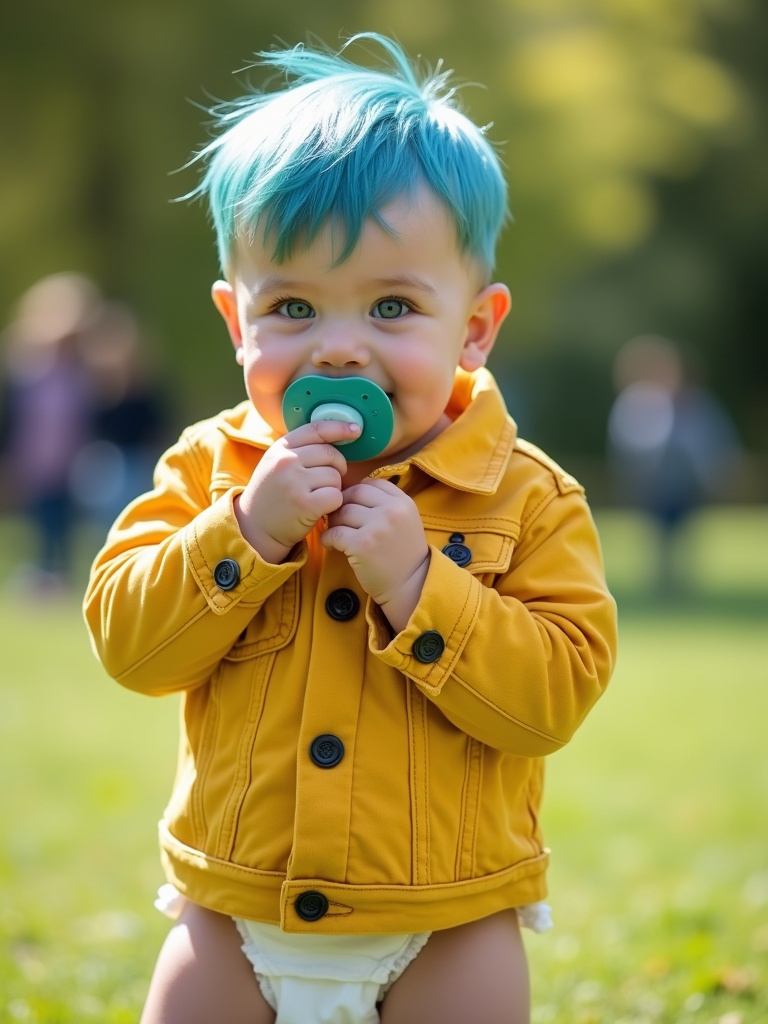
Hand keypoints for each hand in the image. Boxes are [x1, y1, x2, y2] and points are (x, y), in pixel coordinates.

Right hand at [234, 419, 358, 563]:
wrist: (255, 528)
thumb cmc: (272, 495)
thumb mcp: (277, 464)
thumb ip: (300, 450)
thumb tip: (338, 434)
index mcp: (280, 448)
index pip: (317, 429)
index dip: (339, 427)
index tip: (356, 429)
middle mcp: (286, 461)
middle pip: (331, 454)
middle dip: (337, 468)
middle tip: (325, 482)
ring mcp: (294, 482)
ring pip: (335, 476)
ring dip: (333, 488)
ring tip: (316, 497)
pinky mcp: (304, 504)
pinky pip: (336, 496)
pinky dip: (333, 504)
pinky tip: (320, 508)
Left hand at [321, 479, 429, 631]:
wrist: (410, 584)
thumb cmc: (403, 554)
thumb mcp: (405, 521)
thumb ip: (386, 504)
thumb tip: (352, 492)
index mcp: (403, 502)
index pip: (371, 483)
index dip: (356, 492)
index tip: (351, 505)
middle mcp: (391, 511)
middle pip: (354, 493)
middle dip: (341, 504)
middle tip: (337, 518)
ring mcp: (377, 527)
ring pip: (342, 512)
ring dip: (333, 522)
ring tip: (335, 533)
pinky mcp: (362, 545)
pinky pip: (334, 533)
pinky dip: (328, 538)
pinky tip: (331, 544)